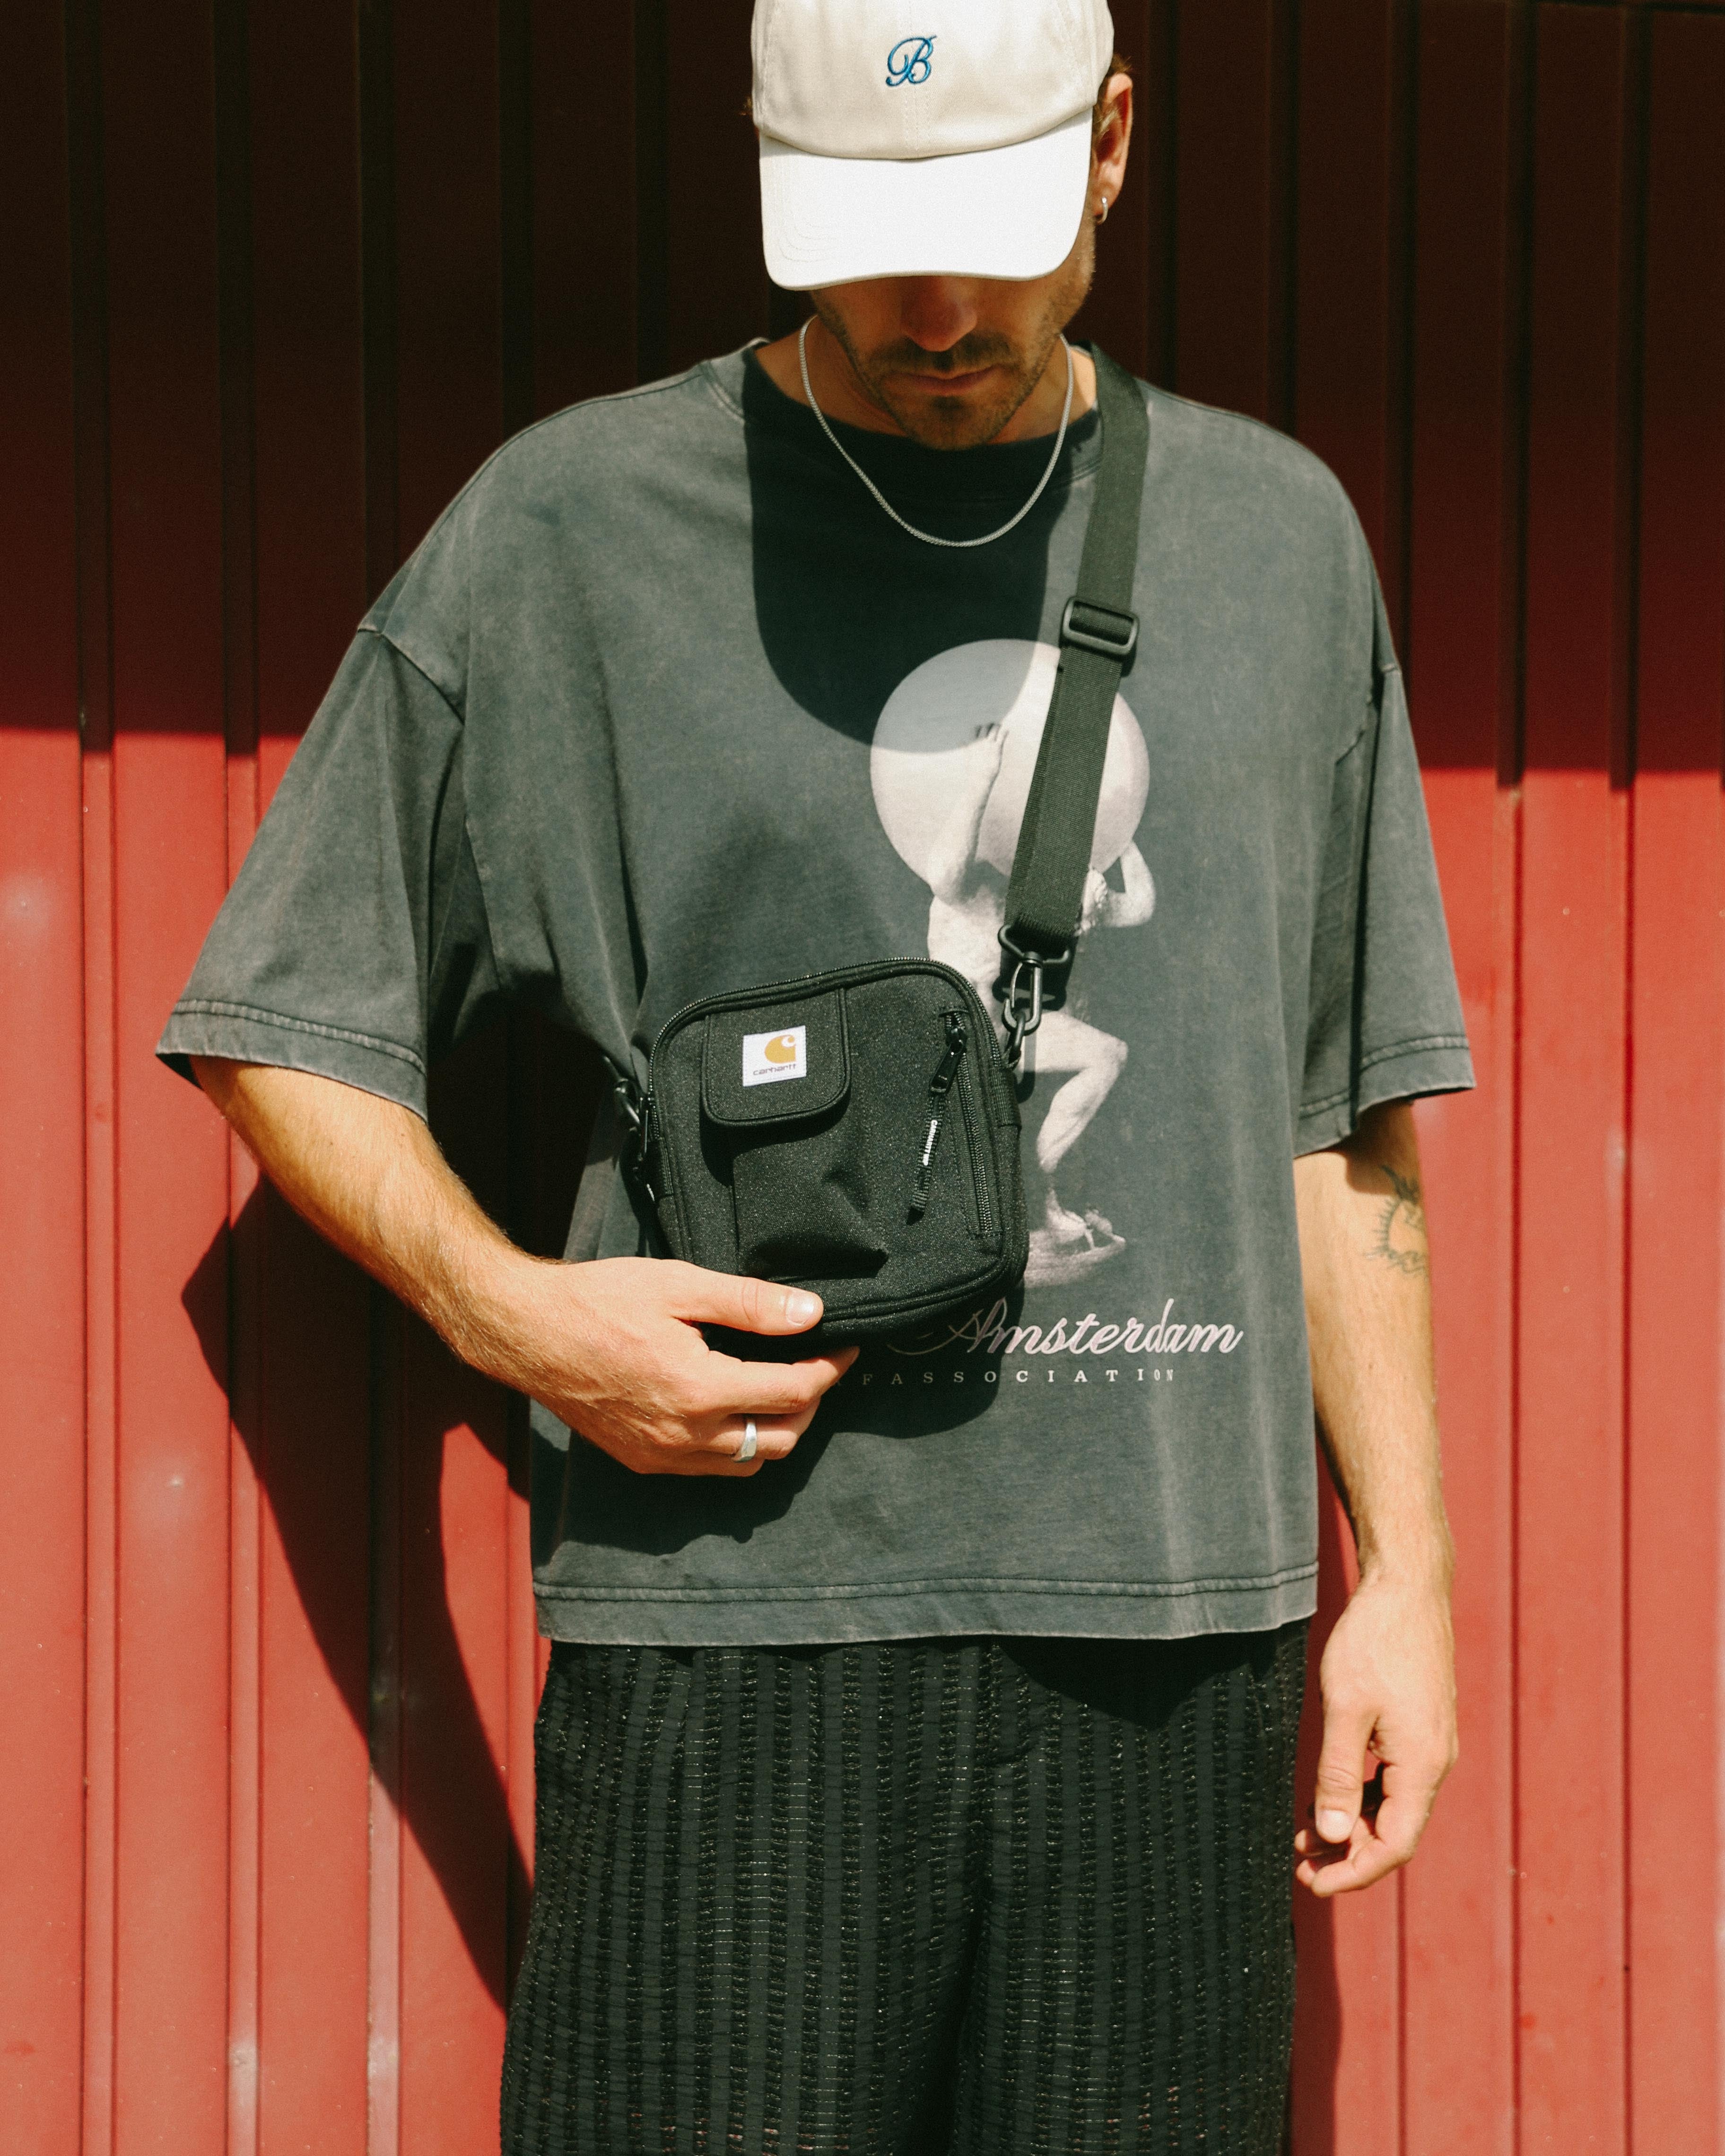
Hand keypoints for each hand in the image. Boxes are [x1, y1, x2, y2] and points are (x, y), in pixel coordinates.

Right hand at [475, 1256, 857, 1477]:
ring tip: (782, 1389)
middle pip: (782, 1438)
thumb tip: (812, 1313)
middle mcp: (685, 1435)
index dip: (828, 1369)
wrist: (528, 1332)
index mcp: (699, 1389)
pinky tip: (735, 1410)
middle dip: (811, 1404)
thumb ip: (750, 1304)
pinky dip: (738, 1446)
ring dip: (778, 1430)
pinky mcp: (642, 1460)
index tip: (845, 1347)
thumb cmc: (599, 1300)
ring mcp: (662, 1455)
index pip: (792, 1392)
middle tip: (817, 1367)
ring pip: (749, 1462)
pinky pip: (711, 1468)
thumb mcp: (679, 1286)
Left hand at [1294, 1572, 1456, 1895]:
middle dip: (1347, 1854)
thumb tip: (1331, 1836)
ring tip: (1303, 1832)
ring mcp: (1431, 1743)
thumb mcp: (1344, 1708)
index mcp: (1422, 1765)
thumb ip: (1337, 1775)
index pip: (1394, 1845)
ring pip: (1393, 1805)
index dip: (1354, 1872)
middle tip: (1298, 1863)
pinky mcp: (1420, 1726)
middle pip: (1395, 1831)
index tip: (1312, 1884)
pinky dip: (1362, 1793)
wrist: (1406, 1588)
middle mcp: (1435, 1761)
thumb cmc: (1374, 1641)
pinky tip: (1330, 1791)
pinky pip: (1394, 1778)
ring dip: (1351, 1824)